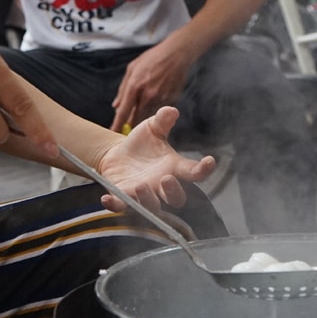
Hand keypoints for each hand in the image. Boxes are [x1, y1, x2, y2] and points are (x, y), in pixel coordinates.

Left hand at [93, 106, 215, 212]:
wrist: (117, 154)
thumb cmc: (142, 143)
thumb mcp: (152, 128)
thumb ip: (162, 120)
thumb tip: (171, 110)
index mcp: (173, 168)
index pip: (194, 173)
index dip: (204, 169)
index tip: (209, 161)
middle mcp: (161, 186)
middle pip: (177, 199)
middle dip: (174, 191)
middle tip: (166, 178)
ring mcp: (144, 194)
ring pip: (152, 207)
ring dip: (148, 200)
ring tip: (141, 185)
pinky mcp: (124, 197)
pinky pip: (121, 207)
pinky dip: (115, 205)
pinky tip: (106, 199)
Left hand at [111, 41, 192, 131]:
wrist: (177, 54)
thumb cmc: (152, 58)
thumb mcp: (132, 68)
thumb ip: (122, 89)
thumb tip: (116, 106)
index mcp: (135, 85)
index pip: (124, 111)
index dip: (117, 124)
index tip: (113, 132)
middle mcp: (147, 94)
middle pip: (136, 119)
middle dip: (131, 124)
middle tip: (126, 127)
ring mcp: (160, 98)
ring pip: (148, 116)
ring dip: (143, 116)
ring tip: (142, 109)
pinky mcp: (171, 100)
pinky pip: (159, 110)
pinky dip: (155, 109)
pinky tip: (155, 99)